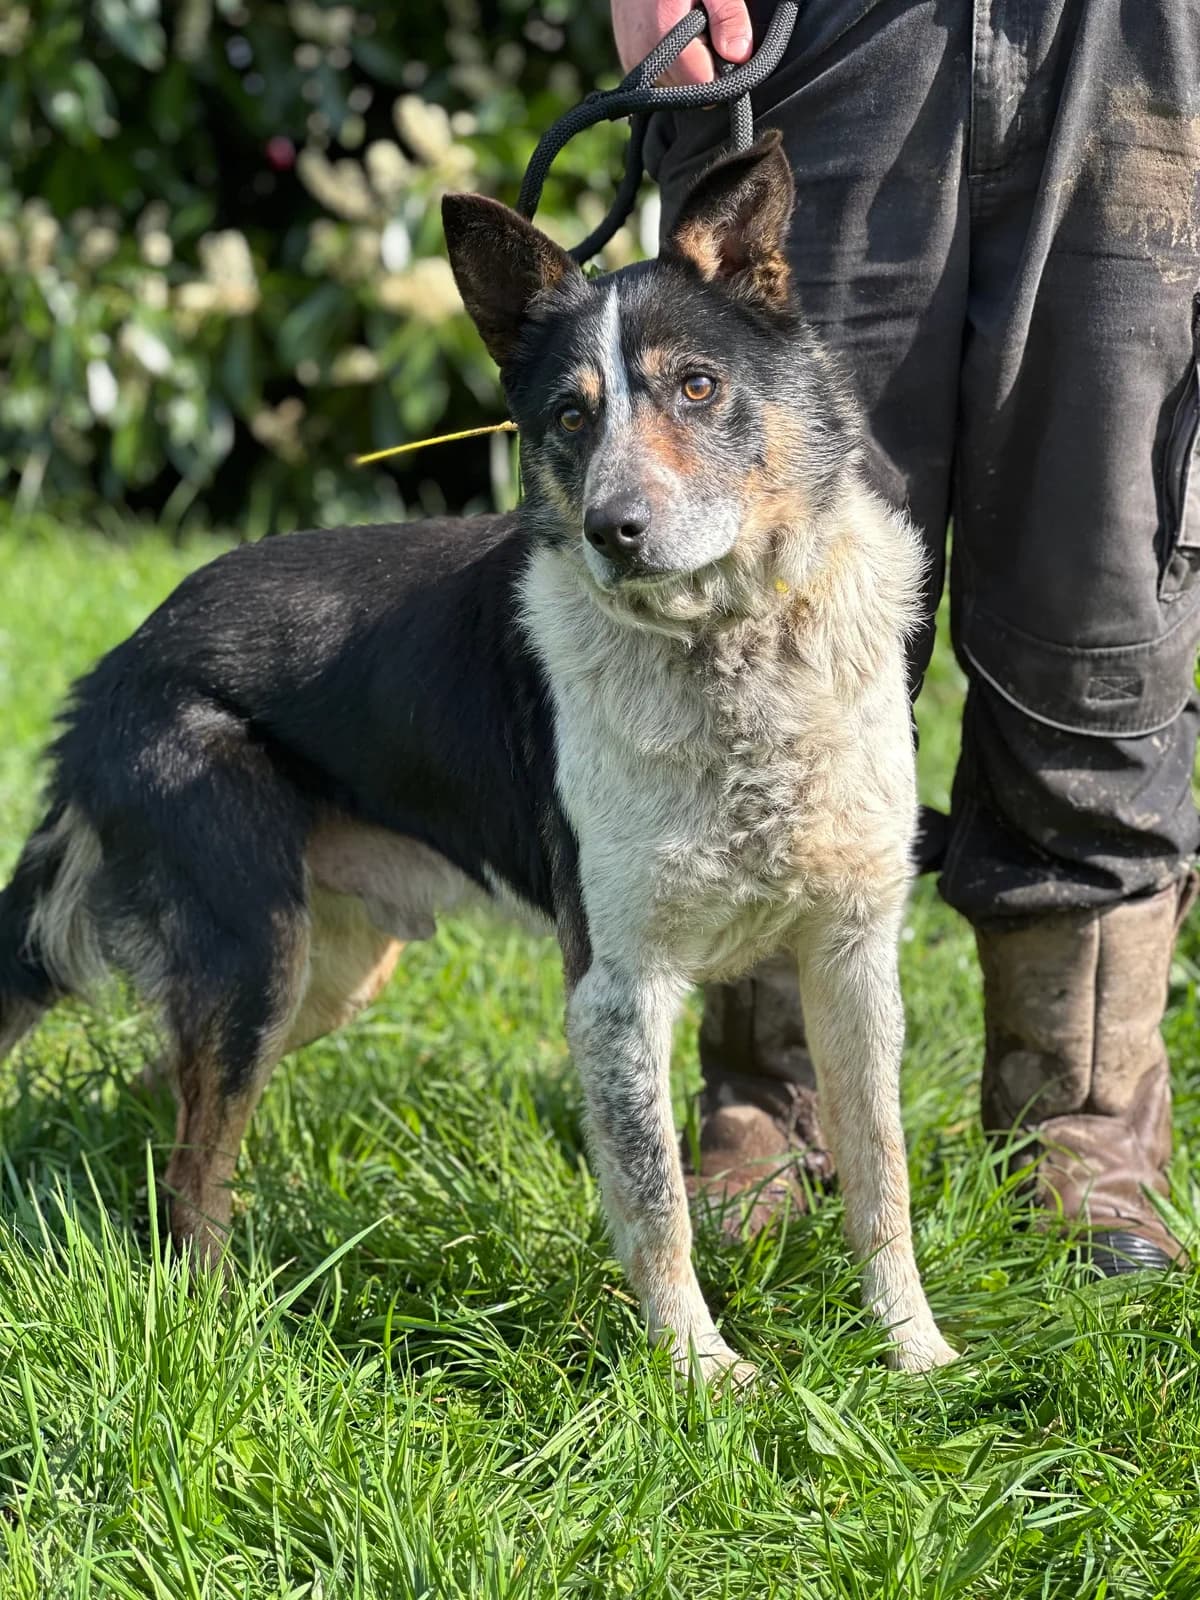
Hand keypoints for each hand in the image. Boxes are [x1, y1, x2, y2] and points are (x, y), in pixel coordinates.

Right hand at [611, 0, 753, 86]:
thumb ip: (727, 16)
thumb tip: (738, 55)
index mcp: (663, 37)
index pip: (704, 85)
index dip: (723, 71)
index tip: (726, 45)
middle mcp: (643, 57)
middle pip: (689, 89)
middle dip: (705, 67)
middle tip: (706, 27)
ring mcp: (632, 61)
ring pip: (674, 85)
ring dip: (688, 65)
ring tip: (687, 25)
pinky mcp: (628, 60)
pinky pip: (659, 76)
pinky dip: (672, 62)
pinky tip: (673, 31)